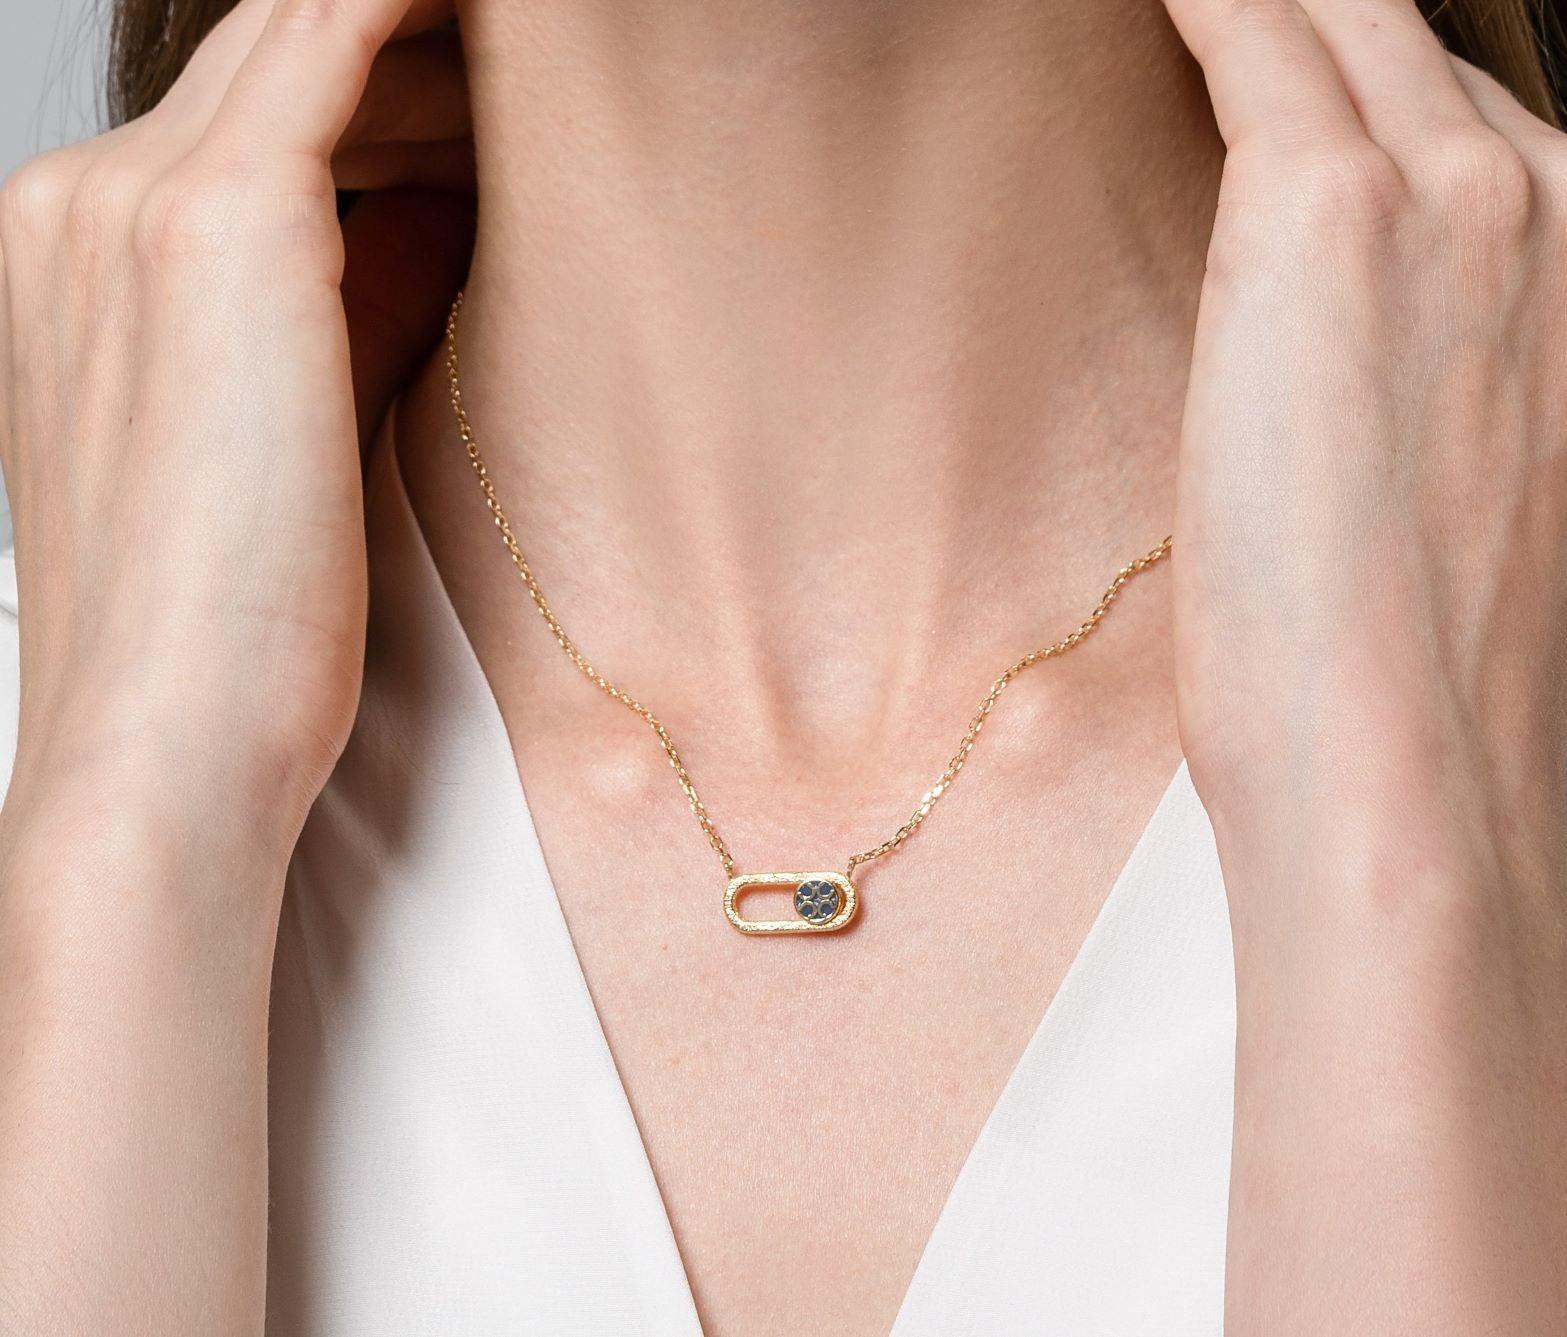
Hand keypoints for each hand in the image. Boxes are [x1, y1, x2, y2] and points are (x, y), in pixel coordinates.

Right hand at [0, 0, 471, 863]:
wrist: (171, 749)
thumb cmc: (238, 635)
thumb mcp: (305, 433)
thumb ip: (362, 306)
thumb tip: (447, 218)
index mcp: (89, 261)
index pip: (251, 111)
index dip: (388, 89)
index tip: (495, 109)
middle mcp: (84, 204)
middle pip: (275, 51)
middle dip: (420, 55)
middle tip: (551, 82)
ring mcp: (130, 202)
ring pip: (307, 32)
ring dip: (439, 42)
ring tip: (564, 71)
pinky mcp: (213, 225)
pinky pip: (337, 38)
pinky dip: (432, 16)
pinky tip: (526, 24)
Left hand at [1161, 2, 1566, 1329]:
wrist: (1403, 775)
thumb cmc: (1391, 669)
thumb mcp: (1427, 487)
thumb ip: (1395, 371)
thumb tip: (1315, 336)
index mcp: (1565, 270)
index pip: (1440, 105)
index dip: (1336, 71)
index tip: (1250, 53)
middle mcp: (1541, 197)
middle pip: (1393, 28)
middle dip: (1296, 6)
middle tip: (1200, 15)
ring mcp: (1449, 193)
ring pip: (1326, 8)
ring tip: (1164, 0)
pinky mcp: (1329, 218)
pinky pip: (1246, 30)